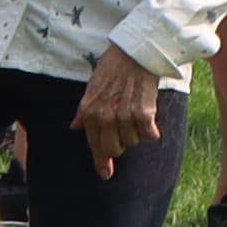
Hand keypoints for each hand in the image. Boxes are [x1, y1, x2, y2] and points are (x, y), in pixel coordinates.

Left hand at [72, 51, 162, 170]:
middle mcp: (105, 116)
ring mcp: (123, 116)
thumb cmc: (113, 67)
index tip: (105, 174)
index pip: (94, 144)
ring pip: (133, 142)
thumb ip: (84, 111)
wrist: (135, 52)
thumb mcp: (92, 87)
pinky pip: (149, 135)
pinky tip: (150, 118)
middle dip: (121, 144)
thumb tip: (75, 127)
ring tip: (136, 112)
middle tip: (126, 129)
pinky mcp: (143, 113)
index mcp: (90, 111)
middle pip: (114, 149)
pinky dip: (152, 129)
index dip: (101, 161)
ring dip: (136, 132)